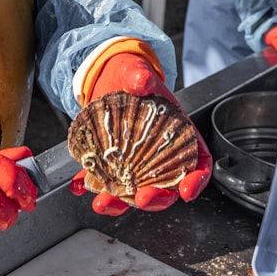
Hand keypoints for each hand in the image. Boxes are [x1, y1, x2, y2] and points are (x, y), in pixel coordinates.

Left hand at [72, 51, 211, 215]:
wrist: (105, 79)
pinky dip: (90, 187)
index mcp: (180, 135)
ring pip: (132, 193)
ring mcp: (133, 165)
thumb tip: (141, 80)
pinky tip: (78, 187)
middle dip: (156, 199)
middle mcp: (159, 156)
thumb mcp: (137, 71)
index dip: (197, 180)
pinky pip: (102, 183)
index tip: (187, 191)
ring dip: (118, 203)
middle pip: (166, 187)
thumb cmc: (131, 78)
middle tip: (142, 198)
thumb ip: (141, 75)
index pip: (199, 164)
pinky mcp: (109, 166)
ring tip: (102, 202)